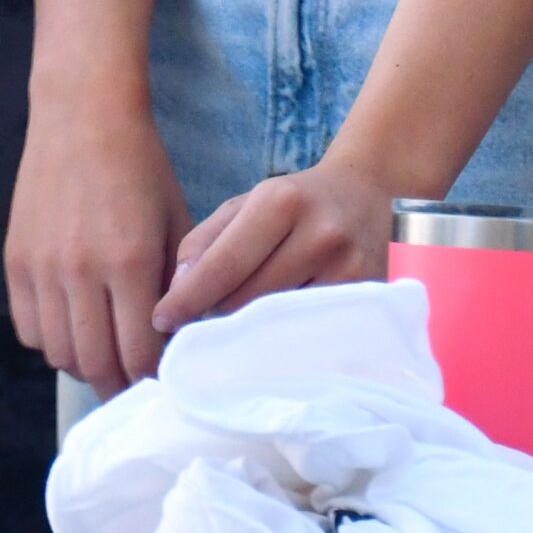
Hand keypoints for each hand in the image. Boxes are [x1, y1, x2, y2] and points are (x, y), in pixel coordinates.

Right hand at [4, 95, 189, 397]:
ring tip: (104, 350)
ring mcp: (42, 266)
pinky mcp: (15, 259)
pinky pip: (28, 328)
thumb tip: (176, 343)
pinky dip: (50, 338)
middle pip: (97, 365)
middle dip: (121, 384)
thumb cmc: (141, 168)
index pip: (141, 356)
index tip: (166, 377)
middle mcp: (81, 270)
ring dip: (84, 363)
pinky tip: (72, 322)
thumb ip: (178, 287)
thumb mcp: (175, 224)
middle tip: (135, 380)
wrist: (82, 116)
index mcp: (130, 262)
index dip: (156, 378)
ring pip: (59, 354)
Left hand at [150, 157, 394, 339]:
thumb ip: (206, 240)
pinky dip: (287, 336)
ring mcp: (351, 270)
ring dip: (249, 329)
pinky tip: (272, 339)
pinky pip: (314, 330)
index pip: (224, 264)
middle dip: (216, 314)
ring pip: (281, 319)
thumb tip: (177, 289)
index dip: (188, 297)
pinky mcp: (371, 297)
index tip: (160, 320)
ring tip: (232, 330)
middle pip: (250, 298)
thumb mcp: (247, 204)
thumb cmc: (296, 203)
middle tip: (195, 327)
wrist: (371, 194)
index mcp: (280, 203)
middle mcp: (320, 235)